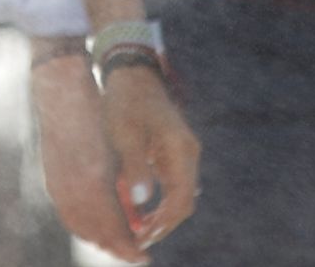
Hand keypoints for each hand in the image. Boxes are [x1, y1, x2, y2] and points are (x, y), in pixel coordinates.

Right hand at [30, 57, 149, 263]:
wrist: (61, 89)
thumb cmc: (96, 112)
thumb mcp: (119, 145)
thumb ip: (128, 183)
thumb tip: (139, 217)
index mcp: (93, 182)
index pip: (112, 229)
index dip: (129, 247)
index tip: (144, 256)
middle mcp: (72, 190)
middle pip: (95, 234)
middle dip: (117, 247)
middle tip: (137, 252)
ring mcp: (57, 186)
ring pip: (80, 226)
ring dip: (101, 238)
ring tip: (122, 239)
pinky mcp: (52, 181)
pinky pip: (69, 214)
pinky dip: (85, 226)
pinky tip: (99, 223)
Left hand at [98, 64, 200, 247]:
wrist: (131, 73)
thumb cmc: (126, 102)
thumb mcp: (126, 135)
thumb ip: (135, 168)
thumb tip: (141, 202)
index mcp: (182, 151)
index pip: (181, 201)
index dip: (163, 224)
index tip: (142, 238)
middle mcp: (188, 153)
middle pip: (183, 201)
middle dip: (163, 224)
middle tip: (137, 240)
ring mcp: (182, 152)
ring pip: (178, 194)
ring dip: (161, 215)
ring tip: (137, 230)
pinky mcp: (172, 151)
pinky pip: (171, 184)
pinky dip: (158, 201)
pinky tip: (139, 210)